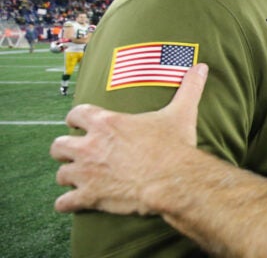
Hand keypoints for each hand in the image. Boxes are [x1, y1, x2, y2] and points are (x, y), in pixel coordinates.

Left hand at [50, 63, 208, 213]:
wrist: (173, 180)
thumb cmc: (174, 147)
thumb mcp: (182, 113)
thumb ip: (189, 88)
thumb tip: (202, 67)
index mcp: (107, 123)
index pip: (76, 114)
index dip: (76, 119)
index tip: (80, 123)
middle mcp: (90, 146)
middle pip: (59, 146)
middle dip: (65, 150)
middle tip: (76, 153)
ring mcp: (87, 172)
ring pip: (61, 174)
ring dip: (68, 176)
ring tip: (77, 179)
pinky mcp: (90, 196)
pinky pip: (64, 202)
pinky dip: (68, 203)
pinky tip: (74, 203)